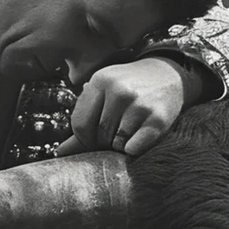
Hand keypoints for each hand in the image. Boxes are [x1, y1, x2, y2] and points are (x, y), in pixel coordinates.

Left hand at [55, 57, 199, 157]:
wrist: (168, 75)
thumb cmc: (130, 88)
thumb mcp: (104, 94)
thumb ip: (83, 121)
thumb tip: (59, 153)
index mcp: (100, 81)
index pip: (79, 124)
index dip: (85, 138)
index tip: (95, 137)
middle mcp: (119, 90)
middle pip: (98, 135)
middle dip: (104, 142)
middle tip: (116, 133)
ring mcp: (140, 104)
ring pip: (117, 144)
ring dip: (121, 145)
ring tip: (130, 130)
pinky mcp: (158, 119)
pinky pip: (134, 148)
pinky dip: (135, 148)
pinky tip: (141, 135)